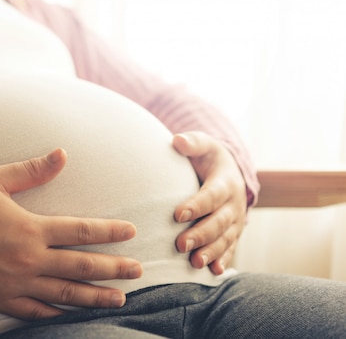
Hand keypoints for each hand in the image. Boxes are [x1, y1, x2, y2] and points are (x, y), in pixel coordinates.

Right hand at [0, 148, 141, 319]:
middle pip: (82, 266)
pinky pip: (37, 311)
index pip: (82, 231)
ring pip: (66, 293)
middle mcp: (29, 259)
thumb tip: (63, 154)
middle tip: (138, 271)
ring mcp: (17, 283)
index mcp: (31, 228)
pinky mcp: (2, 299)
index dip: (110, 232)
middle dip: (114, 269)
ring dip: (95, 296)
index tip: (130, 232)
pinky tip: (73, 315)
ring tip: (119, 298)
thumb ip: (33, 170)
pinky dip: (58, 313)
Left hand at [172, 131, 247, 274]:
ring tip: (194, 262)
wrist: (230, 170)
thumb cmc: (208, 157)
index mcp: (226, 182)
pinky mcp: (234, 233)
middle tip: (180, 244)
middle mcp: (234, 204)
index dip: (197, 205)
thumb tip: (177, 140)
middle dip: (200, 234)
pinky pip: (230, 248)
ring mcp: (235, 220)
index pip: (211, 195)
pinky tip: (215, 272)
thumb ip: (192, 143)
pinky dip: (223, 260)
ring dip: (211, 252)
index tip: (177, 214)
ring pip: (225, 239)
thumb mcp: (203, 145)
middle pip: (218, 222)